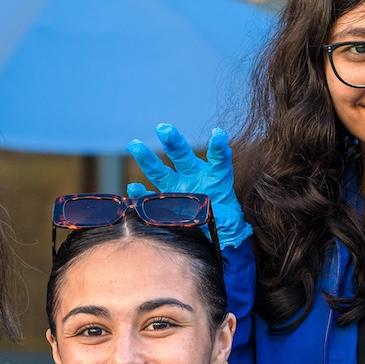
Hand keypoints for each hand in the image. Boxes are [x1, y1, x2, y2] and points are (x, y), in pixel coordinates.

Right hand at [124, 122, 250, 249]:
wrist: (215, 235)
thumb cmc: (225, 223)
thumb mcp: (230, 219)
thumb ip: (222, 214)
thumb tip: (213, 212)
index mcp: (215, 177)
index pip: (218, 159)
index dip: (218, 147)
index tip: (218, 135)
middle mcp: (194, 178)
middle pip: (182, 157)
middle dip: (173, 142)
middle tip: (164, 129)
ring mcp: (178, 189)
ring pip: (161, 171)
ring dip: (147, 158)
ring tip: (134, 145)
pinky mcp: (166, 204)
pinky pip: (151, 198)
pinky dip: (141, 194)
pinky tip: (134, 188)